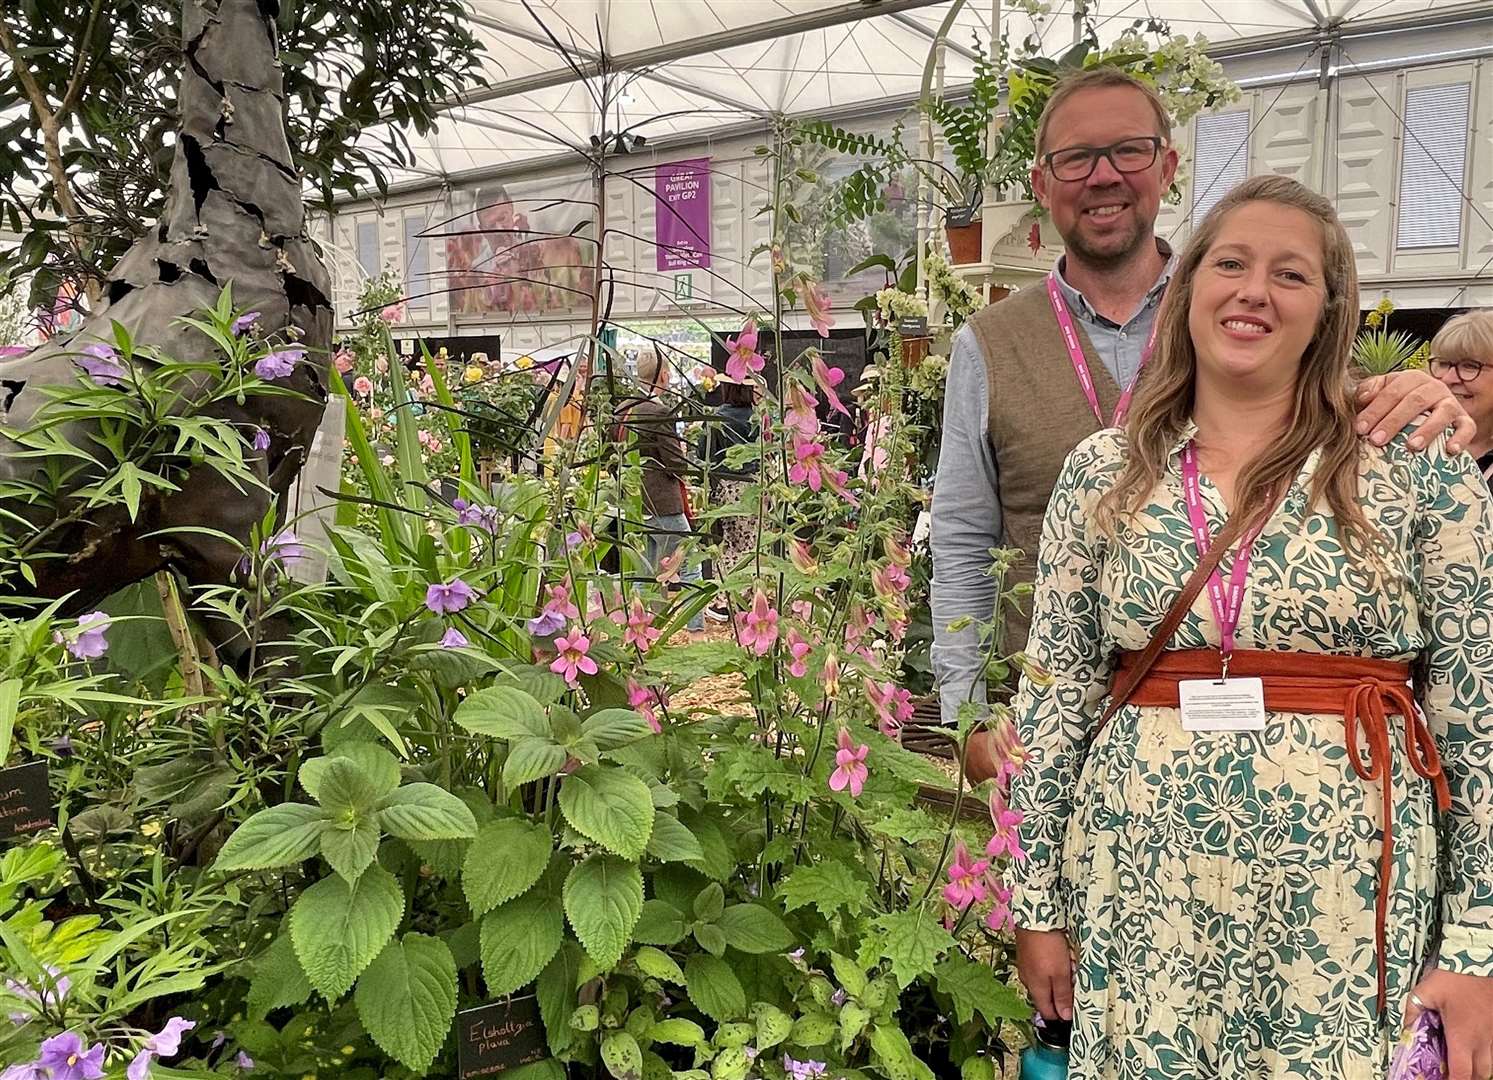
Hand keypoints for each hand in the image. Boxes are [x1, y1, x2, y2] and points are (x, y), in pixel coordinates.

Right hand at [1015, 927, 1073, 1020]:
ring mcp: (1026, 967)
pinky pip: (1042, 969)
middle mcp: (1028, 981)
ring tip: (1070, 967)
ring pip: (1045, 983)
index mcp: (1035, 989)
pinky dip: (1053, 968)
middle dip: (1062, 995)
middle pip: (1047, 998)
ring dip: (1059, 980)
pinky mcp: (1028, 954)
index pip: (1048, 1013)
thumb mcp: (1060, 973)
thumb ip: (1062, 995)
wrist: (1034, 917)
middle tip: (1075, 984)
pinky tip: (1061, 958)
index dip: (1061, 1016)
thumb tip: (1064, 1017)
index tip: (1076, 1010)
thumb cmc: (1049, 947)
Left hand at [1355, 370, 1475, 453]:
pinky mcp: (1465, 419)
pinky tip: (1450, 449)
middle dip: (1393, 422)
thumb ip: (1370, 391)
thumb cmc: (1400, 402)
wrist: (1433, 407)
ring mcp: (1452, 403)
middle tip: (1377, 440)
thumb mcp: (1384, 391)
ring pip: (1442, 413)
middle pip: (1414, 401)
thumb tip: (1363, 397)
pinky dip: (1460, 438)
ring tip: (1412, 445)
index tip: (1361, 428)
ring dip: (1428, 429)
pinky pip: (1467, 427)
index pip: (1391, 392)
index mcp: (1412, 378)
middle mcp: (1434, 388)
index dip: (1374, 410)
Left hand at [1405, 968, 1492, 1079]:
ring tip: (1463, 1063)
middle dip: (1466, 1078)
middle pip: (1480, 1075)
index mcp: (1462, 1036)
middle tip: (1450, 1073)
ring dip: (1478, 1070)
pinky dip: (1487, 1056)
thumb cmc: (1453, 977)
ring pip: (1491, 1066)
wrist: (1477, 961)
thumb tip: (1406, 1030)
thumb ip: (1413, 1013)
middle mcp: (1483, 1041)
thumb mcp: (1424, 992)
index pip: (1460, 1073)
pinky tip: (1475, 1050)